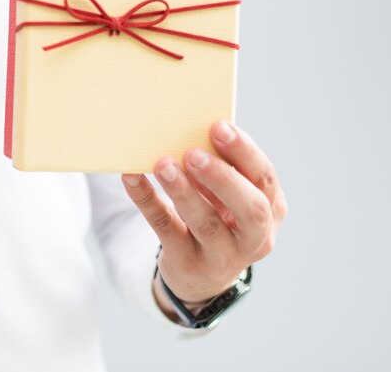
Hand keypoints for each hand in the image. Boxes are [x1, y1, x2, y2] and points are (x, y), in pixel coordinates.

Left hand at [121, 121, 287, 304]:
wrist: (201, 276)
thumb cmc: (217, 218)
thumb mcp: (228, 198)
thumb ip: (220, 169)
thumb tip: (187, 128)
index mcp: (271, 209)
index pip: (265, 178)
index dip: (244, 152)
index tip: (218, 126)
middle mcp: (255, 237)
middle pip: (250, 208)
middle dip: (223, 178)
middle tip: (192, 153)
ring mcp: (223, 256)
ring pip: (206, 222)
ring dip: (183, 191)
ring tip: (162, 164)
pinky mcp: (188, 263)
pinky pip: (166, 228)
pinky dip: (147, 200)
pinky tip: (132, 178)